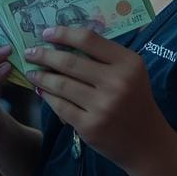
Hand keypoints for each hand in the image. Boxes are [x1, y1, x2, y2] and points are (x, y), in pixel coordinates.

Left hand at [26, 26, 174, 175]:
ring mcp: (102, 106)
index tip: (46, 33)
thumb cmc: (135, 101)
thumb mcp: (131, 72)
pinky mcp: (90, 126)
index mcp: (128, 63)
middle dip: (44, 55)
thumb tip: (65, 41)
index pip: (89, 40)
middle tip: (30, 52)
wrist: (147, 142)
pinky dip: (47, 96)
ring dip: (41, 76)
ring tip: (32, 72)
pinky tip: (41, 90)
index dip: (64, 33)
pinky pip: (60, 106)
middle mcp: (116, 83)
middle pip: (70, 61)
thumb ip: (106, 56)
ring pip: (61, 84)